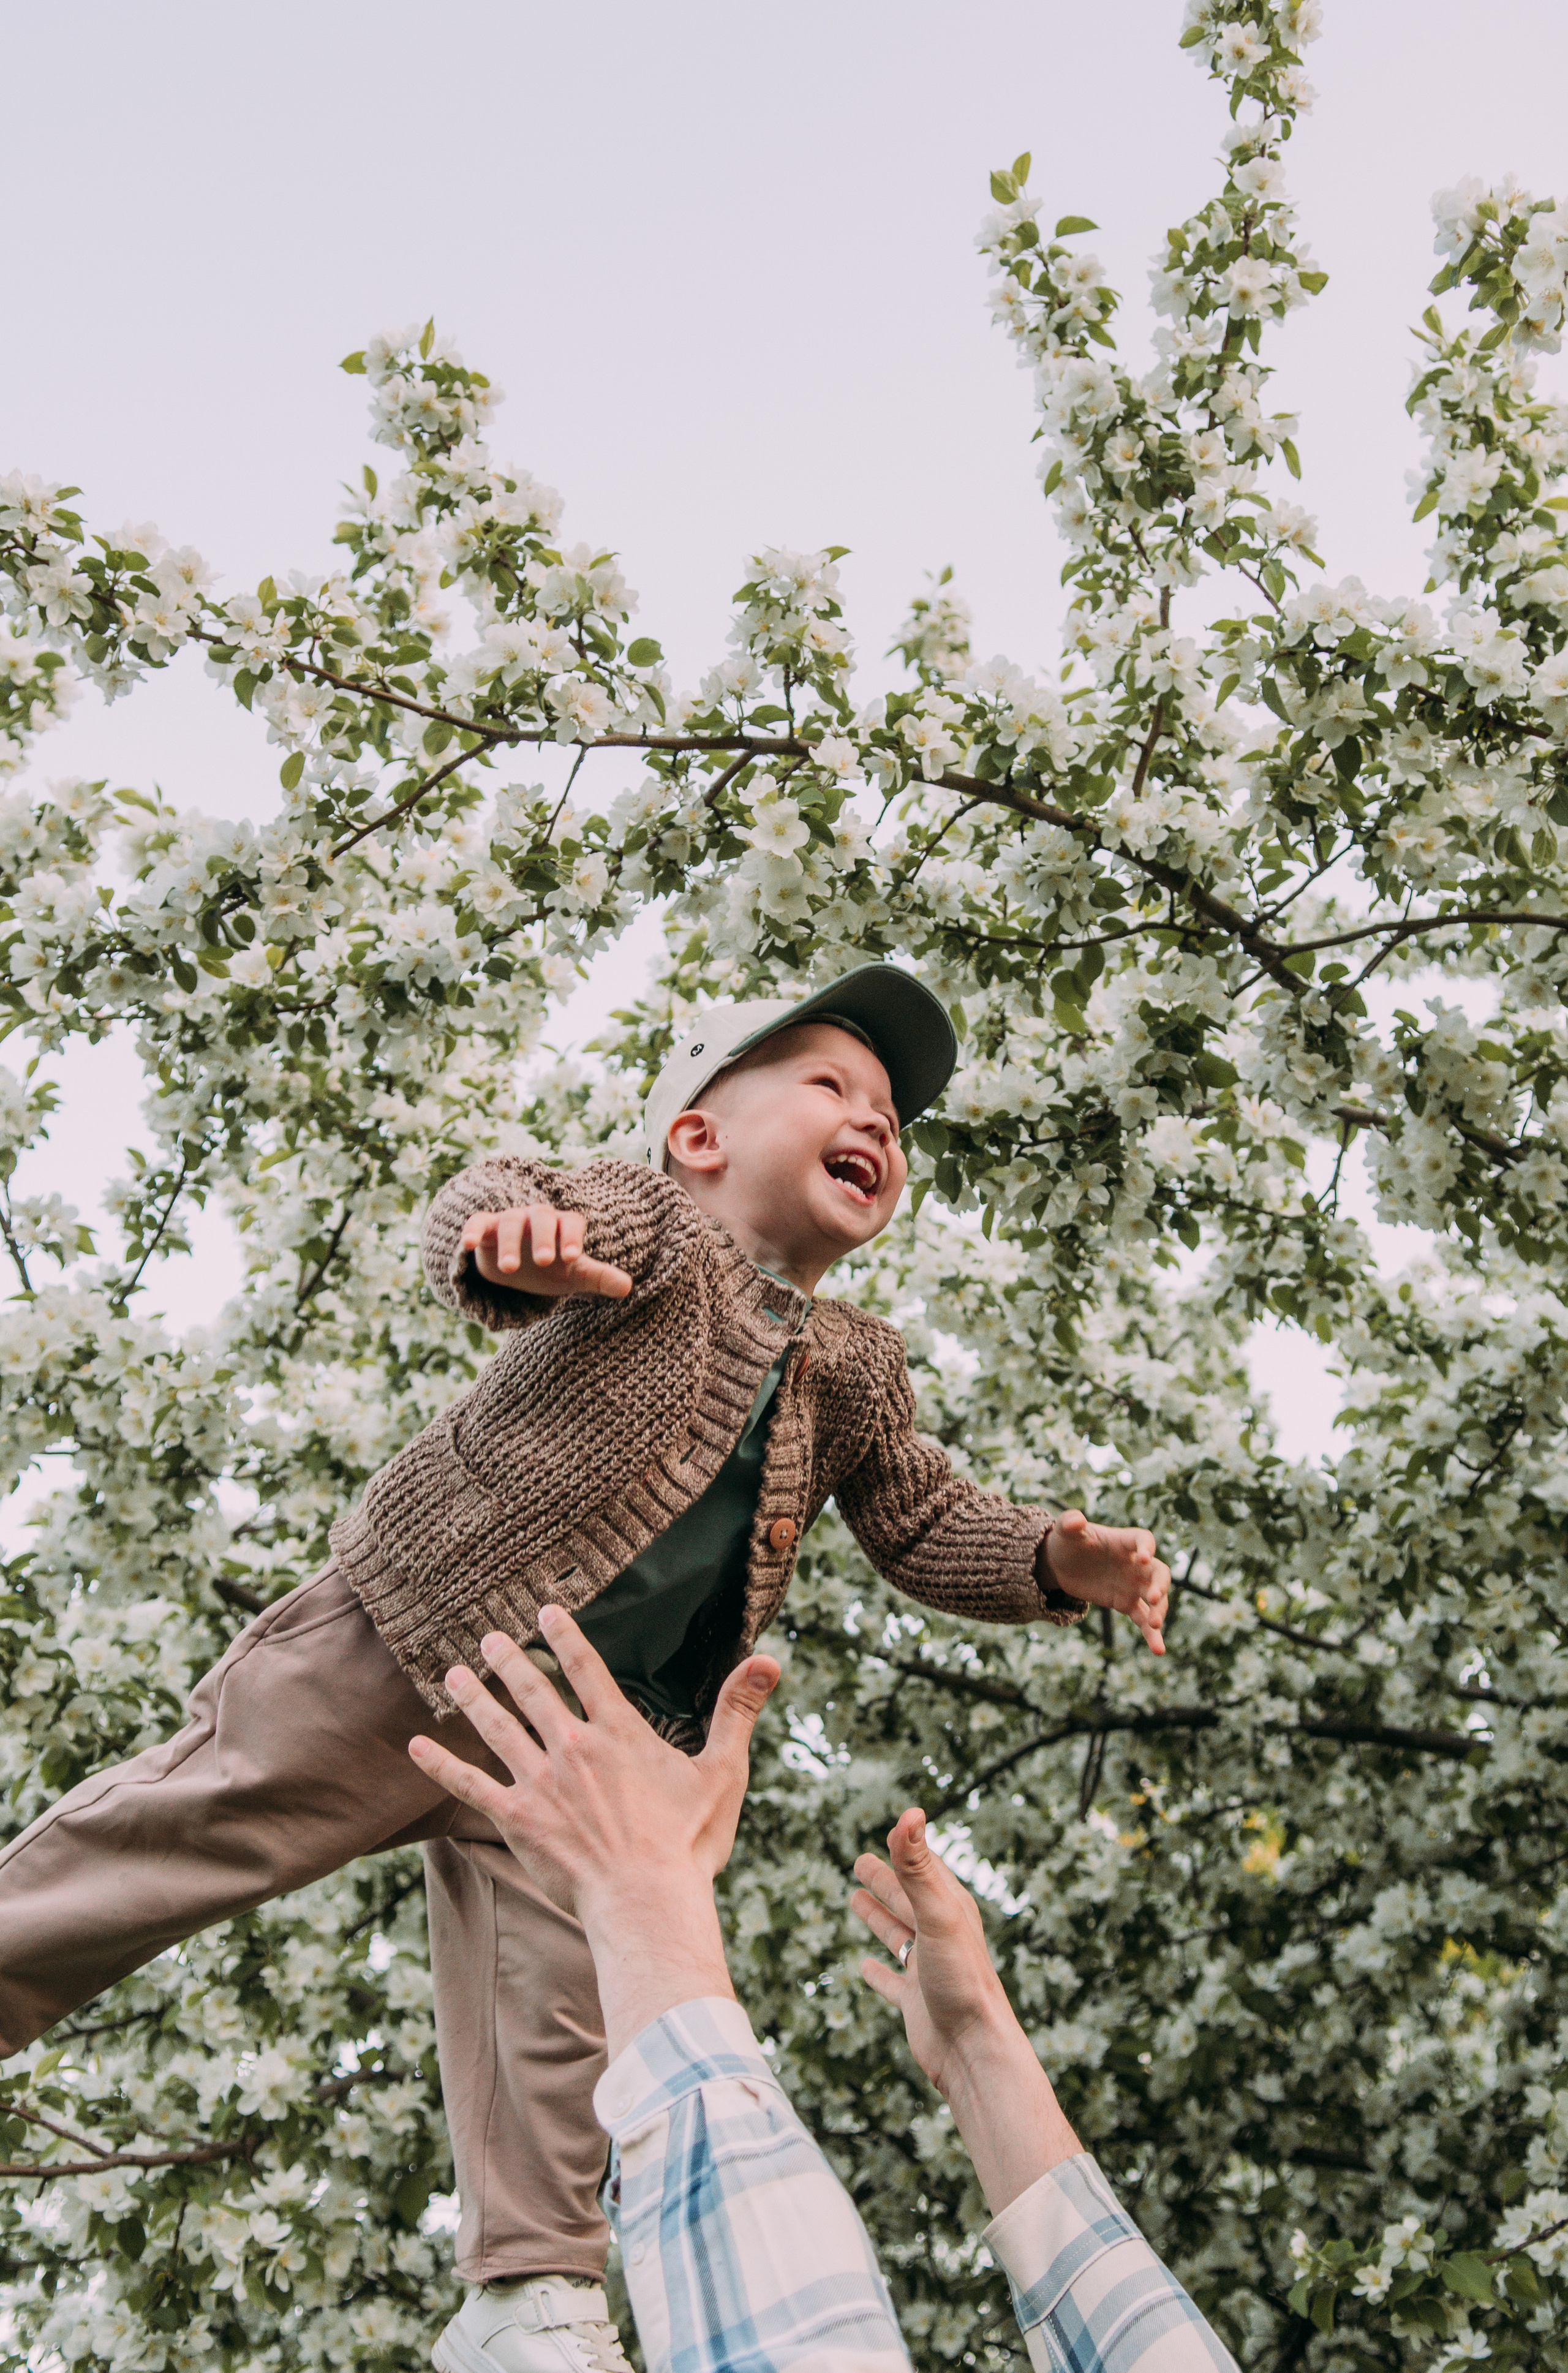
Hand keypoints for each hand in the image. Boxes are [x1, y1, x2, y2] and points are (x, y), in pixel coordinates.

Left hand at [408, 1609, 779, 2057]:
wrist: (645, 1902)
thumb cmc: (688, 1844)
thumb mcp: (722, 1772)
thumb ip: (737, 1711)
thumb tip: (769, 1659)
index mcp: (618, 1732)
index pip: (587, 1668)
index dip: (564, 1636)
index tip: (544, 1611)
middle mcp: (573, 1747)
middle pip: (531, 1690)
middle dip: (506, 1660)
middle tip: (485, 1636)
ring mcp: (540, 1781)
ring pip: (496, 1727)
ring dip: (471, 1698)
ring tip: (451, 1675)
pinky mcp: (516, 1817)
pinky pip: (469, 1784)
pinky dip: (440, 1764)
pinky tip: (415, 1747)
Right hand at [460, 1204, 631, 1300]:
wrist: (515, 1264)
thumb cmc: (549, 1266)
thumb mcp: (572, 1274)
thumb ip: (598, 1277)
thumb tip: (628, 1288)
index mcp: (562, 1224)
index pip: (571, 1222)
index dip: (571, 1237)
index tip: (571, 1257)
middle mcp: (537, 1217)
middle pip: (541, 1217)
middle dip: (542, 1238)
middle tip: (544, 1262)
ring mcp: (510, 1220)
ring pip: (509, 1221)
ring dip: (509, 1243)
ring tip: (509, 1269)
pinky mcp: (484, 1227)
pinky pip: (478, 1223)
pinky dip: (473, 1230)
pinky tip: (467, 1244)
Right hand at [851, 1807, 1080, 2213]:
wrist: (974, 2049)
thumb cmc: (962, 1980)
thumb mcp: (937, 1914)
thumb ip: (917, 1866)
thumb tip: (909, 1813)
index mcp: (950, 1910)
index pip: (925, 1869)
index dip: (907, 1849)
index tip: (895, 1828)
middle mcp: (940, 1937)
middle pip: (908, 1899)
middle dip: (886, 1879)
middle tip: (860, 1862)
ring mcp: (928, 1971)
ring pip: (898, 1935)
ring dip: (879, 1917)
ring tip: (855, 1900)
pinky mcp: (917, 2004)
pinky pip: (893, 1983)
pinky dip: (878, 1974)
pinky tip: (864, 1970)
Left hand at [1040, 1509, 1169, 1655]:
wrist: (1061, 1564)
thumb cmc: (1067, 1541)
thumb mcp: (1065, 1531)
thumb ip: (1070, 1523)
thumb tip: (1075, 1520)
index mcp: (1124, 1541)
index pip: (1144, 1540)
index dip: (1146, 1547)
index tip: (1144, 1557)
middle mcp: (1135, 1564)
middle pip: (1159, 1572)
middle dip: (1160, 1584)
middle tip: (1153, 1597)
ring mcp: (1132, 1585)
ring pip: (1156, 1599)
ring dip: (1159, 1610)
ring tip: (1154, 1625)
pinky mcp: (1125, 1603)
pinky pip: (1143, 1619)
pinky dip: (1151, 1635)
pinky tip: (1158, 1651)